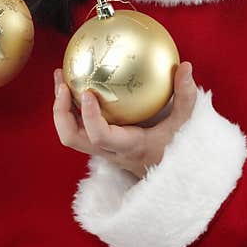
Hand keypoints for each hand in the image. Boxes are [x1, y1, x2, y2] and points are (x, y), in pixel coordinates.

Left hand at [52, 62, 197, 178]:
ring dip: (61, 108)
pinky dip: (71, 109)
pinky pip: (78, 128)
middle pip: (72, 138)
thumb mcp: (185, 125)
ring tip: (61, 78)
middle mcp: (109, 150)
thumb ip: (185, 96)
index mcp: (128, 146)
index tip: (87, 92)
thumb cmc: (177, 151)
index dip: (89, 116)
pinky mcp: (100, 145)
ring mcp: (101, 150)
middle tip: (63, 84)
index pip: (101, 137)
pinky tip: (76, 85)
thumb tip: (185, 66)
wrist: (171, 180)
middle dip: (60, 112)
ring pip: (70, 134)